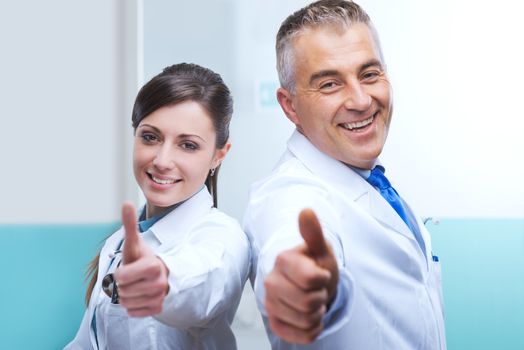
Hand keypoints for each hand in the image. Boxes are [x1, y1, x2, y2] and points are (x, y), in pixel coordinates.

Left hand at [114, 202, 168, 316]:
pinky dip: (133, 306)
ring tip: (136, 285)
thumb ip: (130, 224)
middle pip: (123, 291)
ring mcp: (160, 297)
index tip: (131, 266)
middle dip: (124, 284)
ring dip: (127, 295)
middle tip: (134, 276)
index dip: (121, 272)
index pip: (122, 277)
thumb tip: (126, 203)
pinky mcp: (157, 309)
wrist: (160, 273)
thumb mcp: (134, 243)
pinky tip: (140, 295)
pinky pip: (133, 312)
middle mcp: (160, 283)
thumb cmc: (142, 258)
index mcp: (154, 266)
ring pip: (126, 303)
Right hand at [264, 208, 338, 343]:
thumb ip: (313, 232)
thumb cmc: (318, 265)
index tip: (321, 273)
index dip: (323, 279)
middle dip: (321, 298)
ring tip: (313, 302)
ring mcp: (270, 303)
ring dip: (318, 314)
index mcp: (282, 260)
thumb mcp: (321, 249)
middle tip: (317, 290)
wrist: (313, 286)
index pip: (311, 279)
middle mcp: (271, 281)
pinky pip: (300, 336)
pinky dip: (312, 330)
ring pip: (306, 321)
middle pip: (308, 303)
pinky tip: (309, 317)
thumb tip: (306, 211)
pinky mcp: (274, 323)